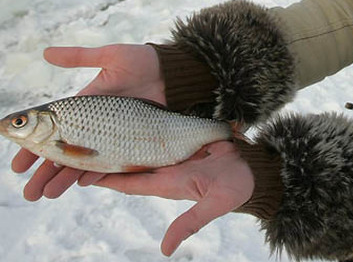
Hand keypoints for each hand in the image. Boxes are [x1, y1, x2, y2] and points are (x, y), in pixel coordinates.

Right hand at [12, 44, 165, 200]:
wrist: (175, 74)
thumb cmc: (143, 61)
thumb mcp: (110, 56)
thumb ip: (79, 56)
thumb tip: (45, 52)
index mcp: (85, 105)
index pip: (52, 129)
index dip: (33, 145)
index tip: (17, 163)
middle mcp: (96, 123)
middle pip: (63, 151)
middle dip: (44, 171)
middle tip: (28, 191)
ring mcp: (112, 134)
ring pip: (82, 160)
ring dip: (64, 178)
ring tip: (45, 194)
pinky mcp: (131, 140)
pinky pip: (110, 160)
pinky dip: (96, 172)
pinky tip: (81, 183)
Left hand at [79, 140, 253, 255]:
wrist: (255, 167)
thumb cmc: (238, 186)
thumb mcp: (214, 205)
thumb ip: (190, 223)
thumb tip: (166, 250)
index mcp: (169, 183)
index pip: (130, 181)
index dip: (108, 177)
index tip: (83, 174)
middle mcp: (168, 169)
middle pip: (130, 163)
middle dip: (107, 158)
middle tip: (80, 150)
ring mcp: (176, 154)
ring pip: (142, 147)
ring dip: (122, 142)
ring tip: (98, 132)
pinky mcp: (185, 141)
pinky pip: (159, 135)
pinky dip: (144, 130)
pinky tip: (131, 120)